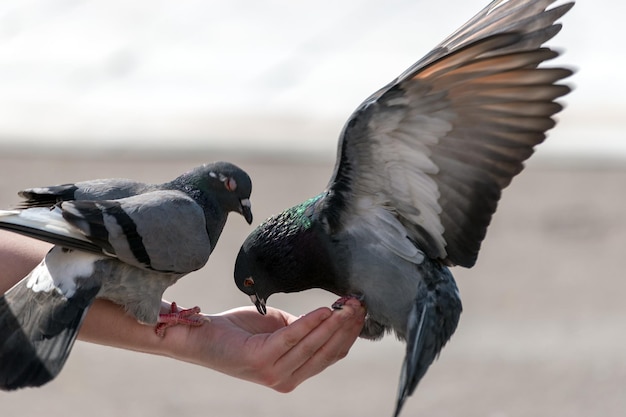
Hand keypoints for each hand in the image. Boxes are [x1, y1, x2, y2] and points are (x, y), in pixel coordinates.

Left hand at [166, 299, 365, 391]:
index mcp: (294, 372)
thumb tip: (327, 316)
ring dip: (335, 323)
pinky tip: (324, 309)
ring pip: (315, 346)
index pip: (333, 354)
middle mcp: (288, 378)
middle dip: (347, 326)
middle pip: (329, 351)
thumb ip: (302, 328)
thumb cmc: (238, 331)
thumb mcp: (278, 329)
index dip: (349, 333)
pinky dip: (311, 323)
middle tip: (360, 303)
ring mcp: (275, 372)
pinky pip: (293, 338)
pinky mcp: (261, 360)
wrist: (200, 336)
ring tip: (347, 304)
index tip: (361, 310)